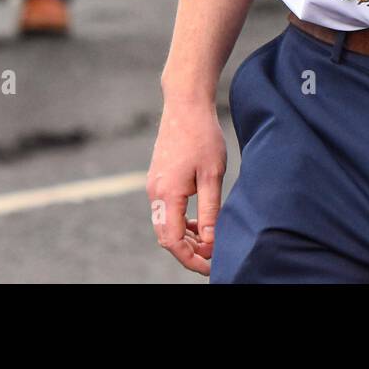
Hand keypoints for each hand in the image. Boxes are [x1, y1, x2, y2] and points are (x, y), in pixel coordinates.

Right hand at [147, 97, 227, 275]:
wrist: (185, 103)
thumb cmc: (202, 135)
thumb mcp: (213, 174)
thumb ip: (210, 210)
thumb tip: (210, 242)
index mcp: (167, 195)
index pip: (173, 242)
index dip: (192, 258)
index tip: (212, 264)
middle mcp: (155, 193)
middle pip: (167, 237)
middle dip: (189, 252)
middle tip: (213, 257)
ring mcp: (154, 186)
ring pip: (166, 225)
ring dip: (186, 237)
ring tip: (209, 240)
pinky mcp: (159, 179)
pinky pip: (167, 210)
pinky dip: (182, 222)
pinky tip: (200, 220)